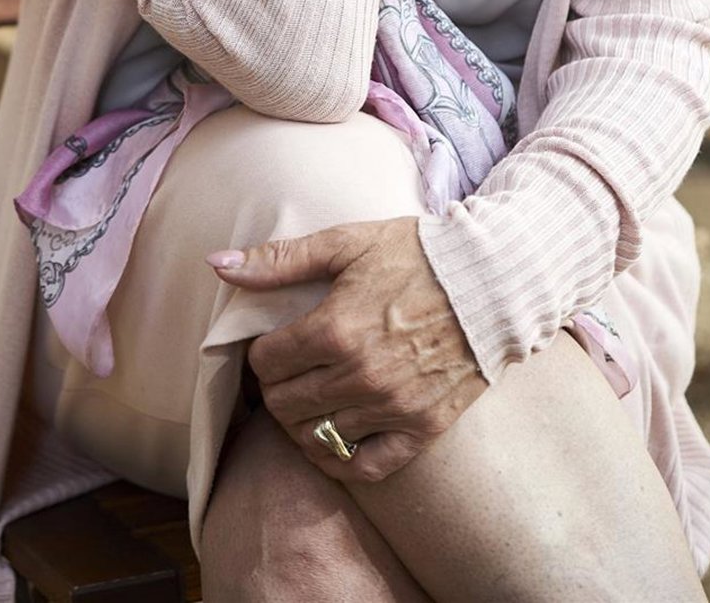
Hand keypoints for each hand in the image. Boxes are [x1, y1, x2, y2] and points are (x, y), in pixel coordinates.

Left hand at [207, 218, 487, 481]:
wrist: (492, 281)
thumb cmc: (416, 254)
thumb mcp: (345, 243)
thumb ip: (279, 259)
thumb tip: (217, 264)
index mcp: (335, 328)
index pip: (266, 364)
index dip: (260, 355)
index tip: (271, 345)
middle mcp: (359, 376)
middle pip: (284, 405)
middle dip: (274, 390)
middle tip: (285, 373)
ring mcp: (391, 408)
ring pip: (316, 439)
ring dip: (300, 423)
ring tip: (306, 400)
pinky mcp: (421, 430)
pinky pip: (364, 467)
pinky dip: (339, 461)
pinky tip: (331, 441)